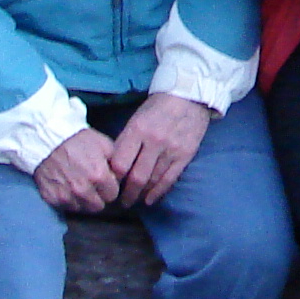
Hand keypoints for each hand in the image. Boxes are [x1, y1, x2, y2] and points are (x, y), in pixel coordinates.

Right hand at [32, 128, 120, 212]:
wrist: (47, 139)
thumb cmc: (78, 140)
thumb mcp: (104, 144)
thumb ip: (116, 164)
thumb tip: (121, 178)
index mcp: (98, 176)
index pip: (112, 195)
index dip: (109, 187)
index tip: (104, 181)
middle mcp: (83, 190)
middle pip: (99, 206)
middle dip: (98, 196)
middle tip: (92, 184)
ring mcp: (66, 196)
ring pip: (83, 209)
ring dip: (84, 200)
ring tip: (80, 185)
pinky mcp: (52, 199)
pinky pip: (67, 207)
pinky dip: (69, 200)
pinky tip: (67, 186)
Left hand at [107, 93, 212, 207]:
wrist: (189, 96)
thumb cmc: (158, 107)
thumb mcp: (136, 118)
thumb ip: (126, 141)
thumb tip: (116, 166)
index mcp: (137, 129)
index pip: (120, 162)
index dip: (113, 177)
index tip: (110, 184)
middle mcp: (154, 141)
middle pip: (136, 176)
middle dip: (126, 193)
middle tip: (121, 201)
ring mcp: (171, 149)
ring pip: (152, 180)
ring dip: (141, 194)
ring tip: (134, 200)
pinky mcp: (185, 155)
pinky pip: (169, 179)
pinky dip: (158, 192)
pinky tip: (150, 200)